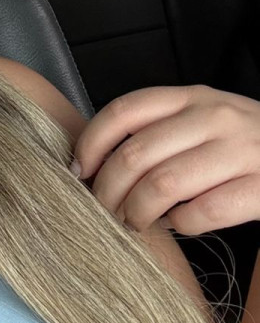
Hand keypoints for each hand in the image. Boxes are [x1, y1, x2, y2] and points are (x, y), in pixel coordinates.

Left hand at [71, 85, 259, 234]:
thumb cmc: (243, 144)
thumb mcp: (203, 119)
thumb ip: (159, 129)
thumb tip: (92, 161)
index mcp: (192, 98)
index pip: (124, 111)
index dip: (91, 144)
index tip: (79, 171)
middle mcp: (215, 118)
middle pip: (135, 155)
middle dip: (107, 190)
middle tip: (103, 210)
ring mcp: (241, 152)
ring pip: (161, 186)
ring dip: (136, 213)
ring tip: (134, 222)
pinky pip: (200, 213)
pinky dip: (180, 225)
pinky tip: (180, 223)